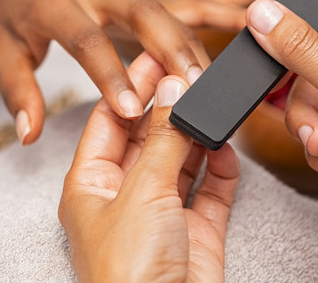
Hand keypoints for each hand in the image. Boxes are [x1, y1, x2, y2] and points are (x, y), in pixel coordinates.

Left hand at [0, 0, 243, 143]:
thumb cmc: (7, 10)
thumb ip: (18, 92)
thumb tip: (29, 134)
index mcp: (53, 5)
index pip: (86, 40)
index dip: (108, 74)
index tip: (129, 110)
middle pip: (140, 15)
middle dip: (170, 49)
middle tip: (194, 86)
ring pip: (167, 11)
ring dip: (195, 44)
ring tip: (220, 81)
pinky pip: (181, 1)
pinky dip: (214, 10)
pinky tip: (246, 21)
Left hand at [59, 52, 239, 282]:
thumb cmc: (129, 273)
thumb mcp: (143, 192)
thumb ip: (165, 138)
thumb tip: (175, 88)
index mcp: (92, 186)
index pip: (110, 121)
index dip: (132, 87)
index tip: (157, 56)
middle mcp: (126, 196)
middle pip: (149, 136)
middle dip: (171, 106)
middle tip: (195, 71)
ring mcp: (163, 213)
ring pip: (183, 159)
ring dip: (199, 134)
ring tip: (214, 101)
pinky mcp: (197, 230)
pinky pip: (211, 188)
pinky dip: (221, 167)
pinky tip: (226, 148)